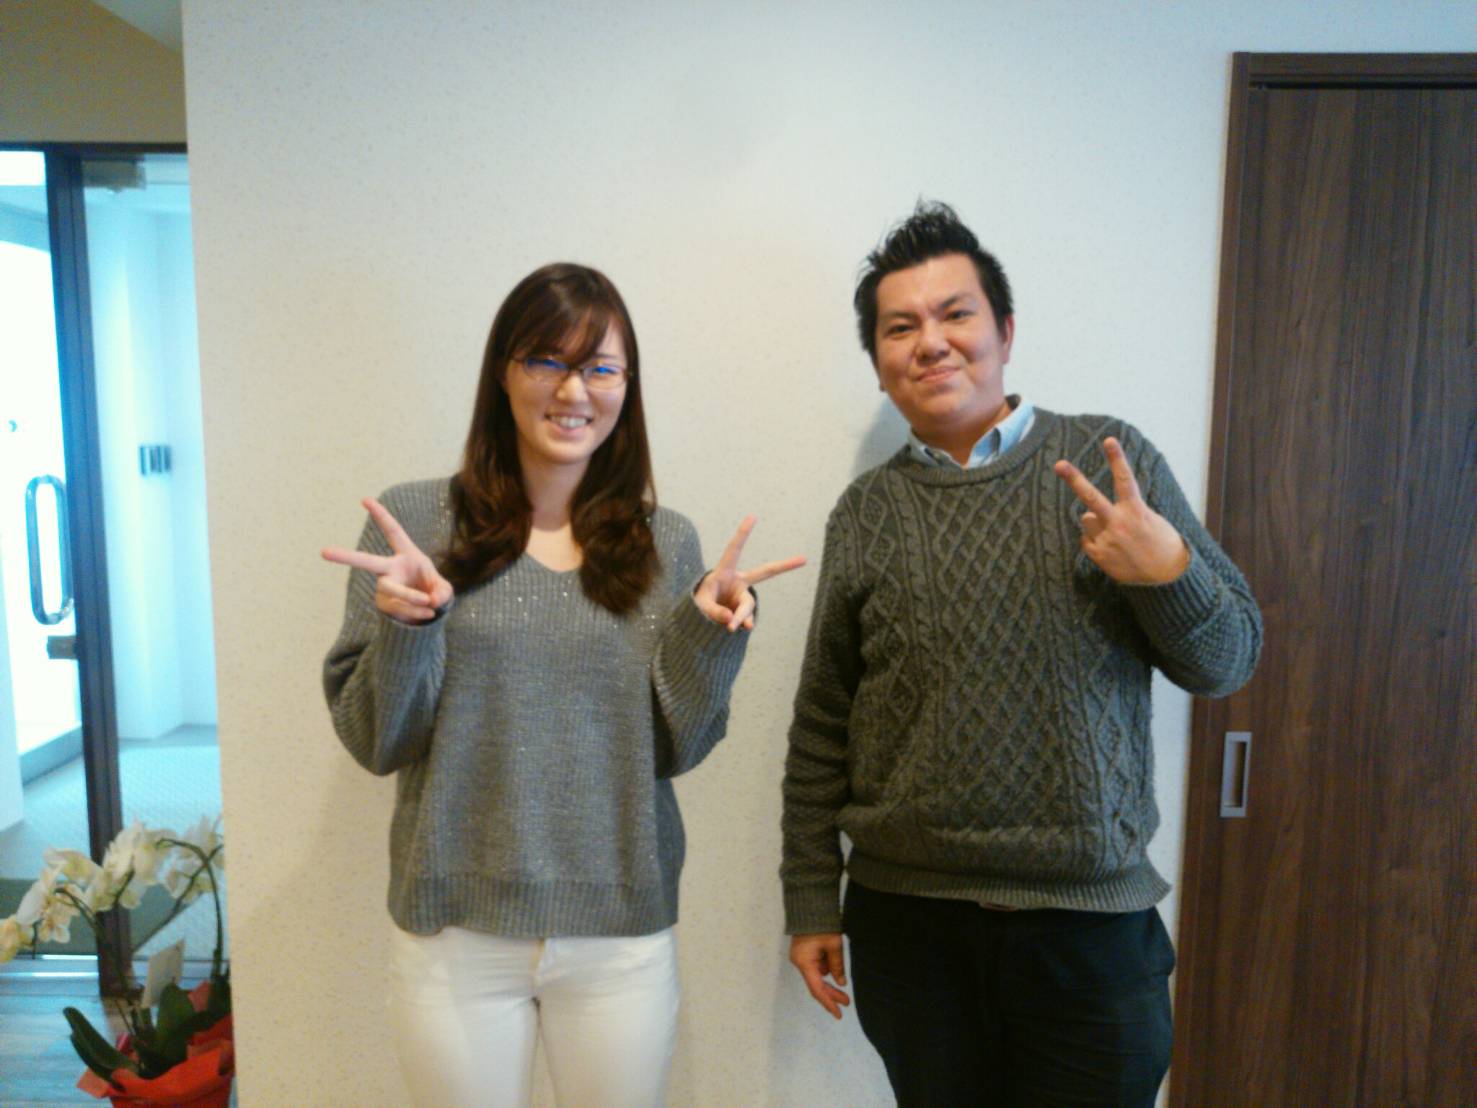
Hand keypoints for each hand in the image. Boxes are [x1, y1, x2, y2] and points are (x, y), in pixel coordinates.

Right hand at [321, 497, 454, 622]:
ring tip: (430, 606)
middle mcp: (390, 568)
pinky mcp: (383, 604)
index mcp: (406, 555)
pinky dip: (416, 613)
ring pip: (393, 590)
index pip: (393, 532)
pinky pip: (399, 609)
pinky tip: (428, 614)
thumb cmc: (432, 590)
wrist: (426, 610)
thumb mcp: (444, 590)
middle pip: (367, 562)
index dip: (381, 516)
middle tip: (324, 552)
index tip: (365, 500)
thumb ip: (442, 593)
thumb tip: (431, 602)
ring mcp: (384, 587)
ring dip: (413, 598)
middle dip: (346, 556)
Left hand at [694, 515, 805, 631]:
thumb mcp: (700, 604)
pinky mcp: (743, 611)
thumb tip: (733, 621)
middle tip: (804, 559)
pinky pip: (745, 619)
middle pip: (765, 572)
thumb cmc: (698, 602)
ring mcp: (743, 596)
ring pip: (748, 606)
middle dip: (784, 566)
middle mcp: (738, 582)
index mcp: (724, 571)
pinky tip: (739, 628)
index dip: (742, 534)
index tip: (753, 516)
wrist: (699, 615)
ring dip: (741, 616)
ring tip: (730, 629)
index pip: (734, 550)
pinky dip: (741, 624)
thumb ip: (714, 611)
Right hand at [789, 933, 849, 1019]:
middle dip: (831, 995)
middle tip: (846, 1003)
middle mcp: (800, 963)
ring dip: (829, 985)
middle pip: (816, 985)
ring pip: (816, 977)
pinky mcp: (804, 953)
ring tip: (844, 993)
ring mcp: (801, 958)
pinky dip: (825, 974)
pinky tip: (835, 976)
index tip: (839, 1014)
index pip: (817, 989)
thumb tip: (841, 983)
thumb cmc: (822, 926)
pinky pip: (815, 969)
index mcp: (804, 963)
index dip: (829, 1003)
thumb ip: (837, 966)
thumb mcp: (834, 946)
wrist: (810, 907)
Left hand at [1053, 437, 1189, 584]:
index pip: (1124, 480)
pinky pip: (1086, 539)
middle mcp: (1119, 524)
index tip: (1108, 440)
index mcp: (1136, 511)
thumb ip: (1119, 512)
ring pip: (1087, 519)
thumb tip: (1087, 515)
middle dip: (1074, 479)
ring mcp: (1106, 540)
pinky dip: (1094, 540)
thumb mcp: (1149, 520)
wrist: (1166, 577)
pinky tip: (1112, 548)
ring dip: (1096, 523)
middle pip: (1091, 497)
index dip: (1116, 458)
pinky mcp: (1099, 556)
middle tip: (1059, 464)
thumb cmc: (1159, 542)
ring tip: (1117, 536)